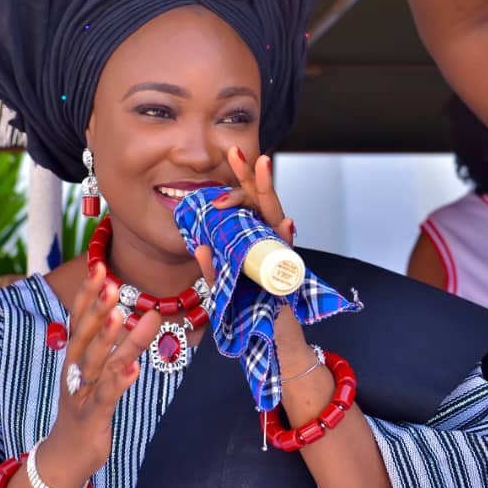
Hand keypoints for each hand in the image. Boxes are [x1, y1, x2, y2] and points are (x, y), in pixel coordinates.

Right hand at [41, 264, 159, 480]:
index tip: (99, 266)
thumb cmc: (84, 408)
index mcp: (75, 358)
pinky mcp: (93, 417)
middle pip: (84, 335)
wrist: (65, 456)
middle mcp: (75, 371)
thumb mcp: (96, 373)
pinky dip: (119, 382)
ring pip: (96, 363)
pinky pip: (106, 397)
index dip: (89, 294)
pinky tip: (133, 369)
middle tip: (110, 283)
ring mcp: (82, 393)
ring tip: (120, 316)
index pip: (79, 319)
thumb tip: (133, 314)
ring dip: (107, 339)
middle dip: (97, 308)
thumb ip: (112, 345)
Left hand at [193, 150, 308, 364]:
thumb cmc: (248, 308)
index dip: (233, 186)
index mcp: (251, 238)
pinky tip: (285, 222)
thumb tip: (197, 247)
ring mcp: (281, 251)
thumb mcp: (223, 286)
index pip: (244, 205)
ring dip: (269, 190)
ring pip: (275, 215)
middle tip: (236, 151)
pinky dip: (287, 236)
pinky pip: (289, 251)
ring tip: (263, 164)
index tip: (220, 171)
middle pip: (260, 201)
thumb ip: (211, 268)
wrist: (271, 337)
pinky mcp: (290, 269)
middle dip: (250, 175)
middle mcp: (268, 239)